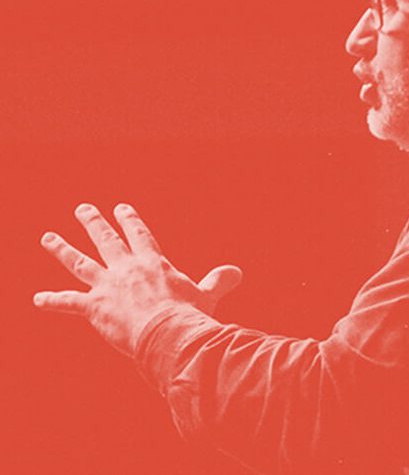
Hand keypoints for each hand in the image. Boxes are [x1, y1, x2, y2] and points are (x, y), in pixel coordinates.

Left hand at [33, 203, 242, 356]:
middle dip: (93, 222)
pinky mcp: (94, 307)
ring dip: (62, 249)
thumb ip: (219, 281)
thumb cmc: (189, 316)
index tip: (121, 207)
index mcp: (152, 263)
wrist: (169, 335)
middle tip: (82, 209)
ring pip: (80, 262)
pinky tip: (37, 299)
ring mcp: (108, 286)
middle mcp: (127, 268)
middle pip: (106, 239)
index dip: (130, 220)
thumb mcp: (206, 296)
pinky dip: (52, 301)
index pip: (139, 235)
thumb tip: (237, 272)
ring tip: (47, 237)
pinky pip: (68, 303)